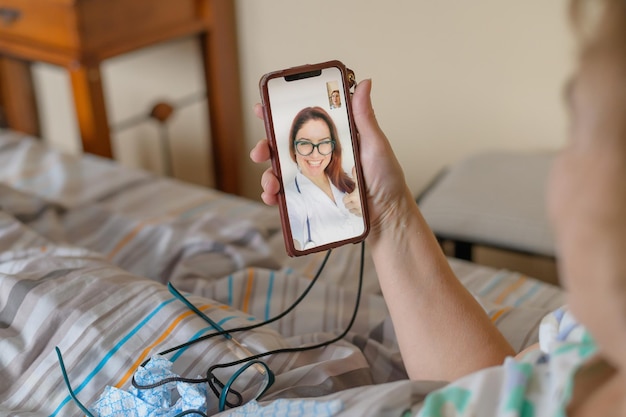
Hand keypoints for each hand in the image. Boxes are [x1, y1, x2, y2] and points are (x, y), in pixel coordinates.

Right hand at [250, 79, 411, 239]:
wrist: (387, 215)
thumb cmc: (385, 179)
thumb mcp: (375, 144)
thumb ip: (364, 116)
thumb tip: (365, 83)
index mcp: (330, 138)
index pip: (301, 122)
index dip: (278, 113)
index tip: (262, 107)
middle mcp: (317, 155)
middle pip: (281, 147)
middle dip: (264, 146)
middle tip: (260, 151)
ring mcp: (312, 178)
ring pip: (279, 172)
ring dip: (267, 175)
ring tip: (271, 182)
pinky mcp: (310, 199)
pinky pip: (286, 195)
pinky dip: (274, 196)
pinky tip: (273, 197)